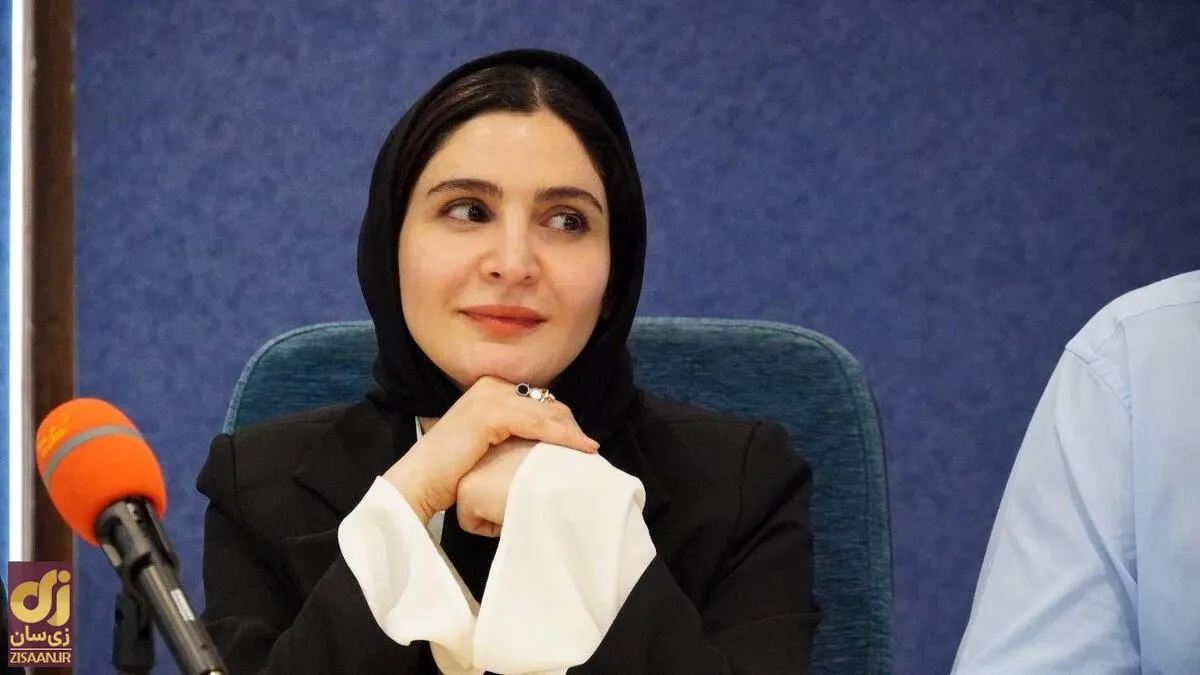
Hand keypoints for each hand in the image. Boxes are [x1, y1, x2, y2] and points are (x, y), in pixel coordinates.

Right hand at [382, 376, 597, 523]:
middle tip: (589, 448)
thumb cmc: (452, 470)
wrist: (421, 481)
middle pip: (545, 401)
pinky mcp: (489, 412)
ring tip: (590, 450)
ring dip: (570, 431)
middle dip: (569, 424)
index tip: (582, 442)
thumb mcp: (488, 443)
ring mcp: (488, 395)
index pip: (538, 399)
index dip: (562, 420)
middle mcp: (490, 385)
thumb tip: (538, 440)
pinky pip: (537, 423)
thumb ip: (510, 433)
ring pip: (545, 411)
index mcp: (489, 389)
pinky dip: (562, 436)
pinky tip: (579, 448)